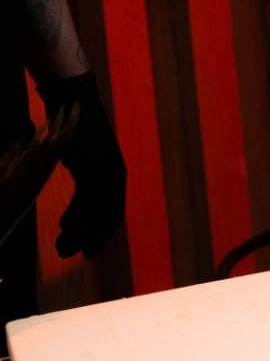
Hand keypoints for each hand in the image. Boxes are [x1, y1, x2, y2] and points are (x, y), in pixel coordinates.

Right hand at [36, 71, 126, 257]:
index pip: (113, 212)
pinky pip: (89, 194)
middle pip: (108, 215)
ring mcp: (106, 167)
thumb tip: (76, 217)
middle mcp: (116, 173)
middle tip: (73, 255)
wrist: (72, 104)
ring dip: (80, 231)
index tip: (88, 253)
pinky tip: (63, 225)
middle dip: (91, 238)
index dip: (101, 234)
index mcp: (116, 175)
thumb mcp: (83, 166)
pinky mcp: (94, 162)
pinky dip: (77, 212)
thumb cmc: (75, 136)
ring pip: (98, 208)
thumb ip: (85, 188)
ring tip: (62, 246)